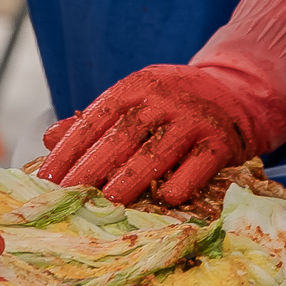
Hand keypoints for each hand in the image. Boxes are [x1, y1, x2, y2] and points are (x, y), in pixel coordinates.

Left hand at [38, 66, 268, 205]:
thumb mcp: (137, 101)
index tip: (47, 175)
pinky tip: (167, 198)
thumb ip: (95, 120)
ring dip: (133, 176)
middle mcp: (166, 99)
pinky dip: (184, 181)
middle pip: (123, 135)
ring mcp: (195, 119)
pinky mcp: (221, 140)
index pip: (97, 117)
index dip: (70, 147)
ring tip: (109, 198)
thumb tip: (48, 138)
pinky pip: (200, 164)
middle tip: (67, 193)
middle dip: (92, 165)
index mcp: (138, 87)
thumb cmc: (175, 105)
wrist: (238, 94)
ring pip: (159, 150)